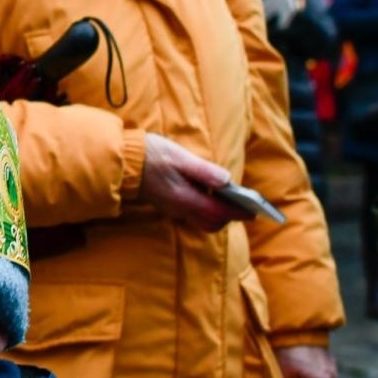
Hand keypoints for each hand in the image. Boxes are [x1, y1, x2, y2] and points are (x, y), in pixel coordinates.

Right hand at [138, 133, 252, 231]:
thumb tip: (227, 180)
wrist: (123, 160)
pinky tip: (207, 194)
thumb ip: (204, 171)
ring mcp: (172, 208)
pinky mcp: (168, 203)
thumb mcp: (179, 157)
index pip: (219, 212)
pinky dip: (205, 208)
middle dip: (229, 216)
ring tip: (228, 199)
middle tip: (243, 205)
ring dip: (217, 213)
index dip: (239, 212)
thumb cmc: (151, 154)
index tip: (254, 210)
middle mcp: (180, 208)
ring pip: (202, 220)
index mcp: (185, 198)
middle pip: (211, 222)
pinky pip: (192, 213)